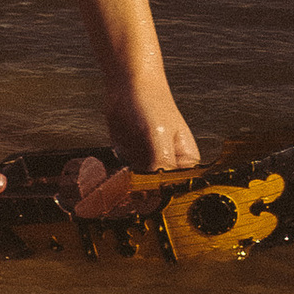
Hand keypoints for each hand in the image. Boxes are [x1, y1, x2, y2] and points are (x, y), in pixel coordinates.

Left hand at [67, 97, 199, 216]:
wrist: (128, 81)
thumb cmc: (151, 101)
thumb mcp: (159, 135)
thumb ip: (160, 166)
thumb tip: (158, 195)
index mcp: (186, 162)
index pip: (180, 192)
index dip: (166, 204)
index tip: (150, 212)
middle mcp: (169, 168)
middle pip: (157, 195)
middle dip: (142, 202)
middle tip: (126, 206)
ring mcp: (149, 166)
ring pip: (139, 191)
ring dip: (126, 196)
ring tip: (114, 197)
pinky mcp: (131, 163)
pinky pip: (124, 182)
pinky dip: (116, 186)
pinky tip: (107, 187)